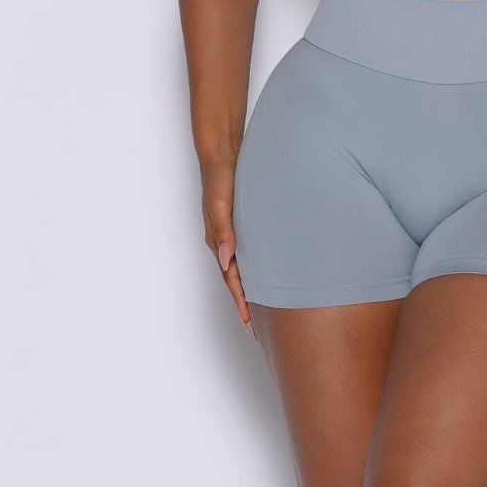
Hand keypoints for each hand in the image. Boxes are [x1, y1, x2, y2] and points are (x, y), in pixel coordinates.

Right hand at [201, 159, 256, 340]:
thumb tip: (226, 261)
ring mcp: (234, 236)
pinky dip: (256, 273)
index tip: (251, 326)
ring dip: (251, 292)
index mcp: (220, 242)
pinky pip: (249, 256)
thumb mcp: (220, 203)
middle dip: (246, 306)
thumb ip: (223, 231)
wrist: (223, 154)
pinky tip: (266, 278)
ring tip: (264, 314)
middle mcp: (226, 244)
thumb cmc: (221, 178)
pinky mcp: (242, 227)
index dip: (242, 303)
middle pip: (237, 282)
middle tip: (259, 332)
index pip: (232, 280)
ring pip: (243, 271)